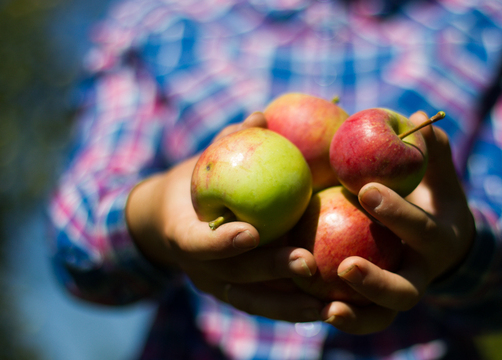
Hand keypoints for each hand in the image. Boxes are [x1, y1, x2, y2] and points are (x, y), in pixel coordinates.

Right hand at [126, 113, 324, 322]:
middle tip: (306, 262)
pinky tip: (330, 311)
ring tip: (328, 306)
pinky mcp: (237, 295)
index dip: (220, 241)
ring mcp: (217, 286)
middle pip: (234, 276)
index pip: (196, 242)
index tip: (250, 232)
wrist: (170, 219)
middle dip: (270, 270)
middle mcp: (198, 268)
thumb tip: (260, 116)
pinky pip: (268, 306)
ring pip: (253, 301)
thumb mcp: (203, 163)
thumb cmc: (193, 183)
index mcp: (181, 234)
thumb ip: (227, 143)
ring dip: (290, 305)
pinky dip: (296, 310)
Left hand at [321, 111, 475, 333]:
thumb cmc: (433, 198)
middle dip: (377, 281)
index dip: (396, 212)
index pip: (419, 229)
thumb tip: (419, 116)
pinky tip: (310, 310)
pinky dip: (341, 318)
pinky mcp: (378, 304)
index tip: (366, 190)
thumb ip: (432, 149)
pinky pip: (360, 318)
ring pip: (382, 316)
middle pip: (405, 291)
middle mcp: (421, 274)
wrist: (444, 242)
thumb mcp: (439, 175)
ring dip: (356, 316)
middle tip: (345, 266)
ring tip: (326, 310)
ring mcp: (399, 293)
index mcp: (437, 239)